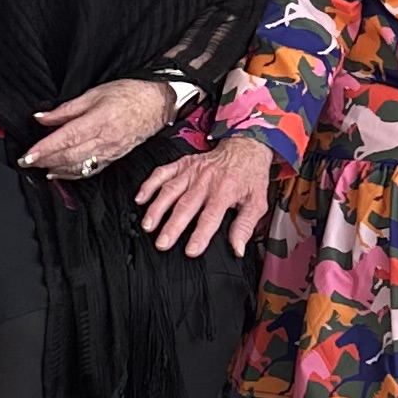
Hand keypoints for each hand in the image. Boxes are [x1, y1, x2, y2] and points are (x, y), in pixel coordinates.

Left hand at [25, 77, 177, 178]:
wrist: (156, 103)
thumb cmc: (128, 94)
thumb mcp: (94, 93)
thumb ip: (66, 109)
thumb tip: (42, 118)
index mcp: (99, 120)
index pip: (66, 138)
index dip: (45, 148)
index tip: (28, 155)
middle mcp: (105, 139)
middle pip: (69, 156)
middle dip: (44, 161)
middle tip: (25, 162)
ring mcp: (110, 151)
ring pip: (79, 167)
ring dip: (56, 170)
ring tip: (39, 168)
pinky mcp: (114, 158)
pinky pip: (90, 171)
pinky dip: (73, 174)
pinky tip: (60, 173)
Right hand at [137, 127, 274, 254]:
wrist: (245, 147)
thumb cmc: (250, 177)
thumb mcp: (257, 202)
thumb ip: (245, 225)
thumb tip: (238, 249)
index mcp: (225, 190)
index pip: (211, 216)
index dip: (200, 234)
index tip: (190, 251)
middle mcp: (206, 180)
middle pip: (186, 205)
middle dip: (172, 225)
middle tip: (162, 243)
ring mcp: (192, 171)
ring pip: (171, 190)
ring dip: (157, 208)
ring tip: (148, 225)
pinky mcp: (183, 164)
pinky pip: (163, 172)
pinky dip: (149, 185)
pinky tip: (140, 199)